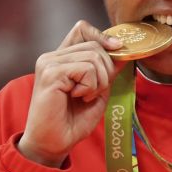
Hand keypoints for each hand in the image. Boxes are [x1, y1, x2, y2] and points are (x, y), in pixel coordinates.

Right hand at [18, 21, 122, 166]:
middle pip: (95, 45)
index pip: (82, 29)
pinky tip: (78, 97)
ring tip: (85, 96)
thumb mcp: (98, 91)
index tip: (118, 49)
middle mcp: (52, 56)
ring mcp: (49, 63)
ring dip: (98, 82)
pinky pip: (86, 69)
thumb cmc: (73, 120)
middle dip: (106, 70)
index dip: (103, 36)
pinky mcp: (50, 73)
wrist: (55, 142)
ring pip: (93, 57)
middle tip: (95, 91)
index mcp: (62, 58)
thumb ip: (106, 70)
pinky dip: (90, 86)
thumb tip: (122, 50)